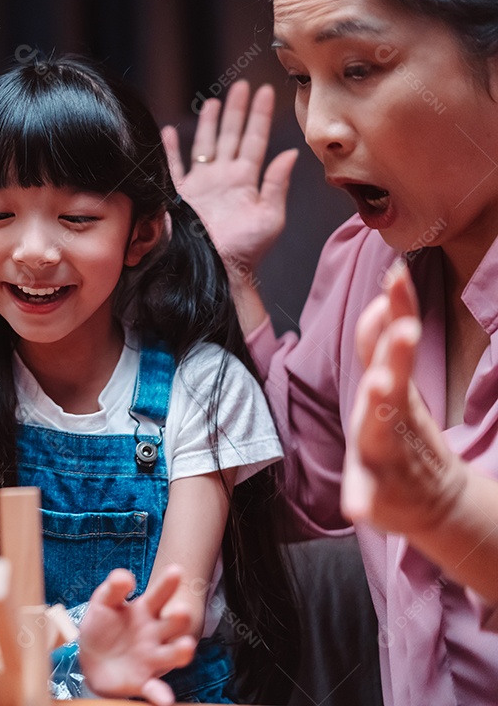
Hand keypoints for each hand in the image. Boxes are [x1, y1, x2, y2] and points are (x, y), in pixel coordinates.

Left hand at [79, 566, 195, 704]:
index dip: (167, 583)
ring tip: (187, 647)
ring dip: (181, 652)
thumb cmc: (102, 626)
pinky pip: (155, 688)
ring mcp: (152, 658)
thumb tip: (126, 576)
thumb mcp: (103, 602)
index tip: (175, 570)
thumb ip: (113, 588)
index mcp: (144, 610)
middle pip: (171, 624)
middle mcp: (154, 634)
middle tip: (181, 610)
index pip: (158, 595)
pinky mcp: (144, 681)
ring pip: (171, 654)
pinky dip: (161, 694)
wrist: (91, 659)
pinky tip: (166, 699)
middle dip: (178, 618)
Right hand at [163, 81, 297, 276]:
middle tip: (242, 85)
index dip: (260, 115)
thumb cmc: (245, 250)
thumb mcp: (270, 217)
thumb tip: (289, 153)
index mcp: (245, 180)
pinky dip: (170, 149)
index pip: (255, 139)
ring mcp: (201, 185)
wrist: (215, 271)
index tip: (266, 91)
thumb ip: (276, 184)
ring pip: (204, 145)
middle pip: (231, 135)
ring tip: (213, 101)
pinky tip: (168, 131)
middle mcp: (223, 177)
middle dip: (236, 111)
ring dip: (208, 123)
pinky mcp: (180, 195)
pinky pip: (173, 166)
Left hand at [342, 263, 466, 534]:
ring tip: (377, 385)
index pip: (389, 345)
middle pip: (393, 382)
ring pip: (381, 432)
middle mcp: (389, 419)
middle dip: (395, 356)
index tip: (397, 278)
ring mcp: (386, 456)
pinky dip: (361, 500)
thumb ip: (379, 347)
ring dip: (379, 411)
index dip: (395, 312)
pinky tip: (354, 508)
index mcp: (388, 391)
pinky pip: (368, 496)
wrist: (432, 499)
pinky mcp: (378, 493)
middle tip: (403, 330)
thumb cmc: (399, 434)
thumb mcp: (390, 386)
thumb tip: (380, 302)